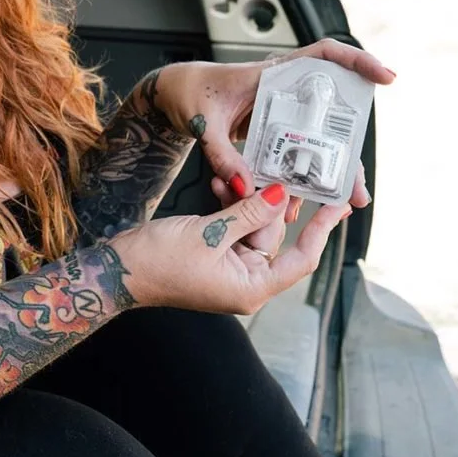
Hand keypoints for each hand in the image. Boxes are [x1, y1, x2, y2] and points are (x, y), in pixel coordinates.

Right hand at [105, 183, 349, 314]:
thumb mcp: (210, 233)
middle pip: (274, 237)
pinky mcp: (213, 255)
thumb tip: (282, 195)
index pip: (301, 258)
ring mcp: (228, 269)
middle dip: (269, 202)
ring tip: (230, 175)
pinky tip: (220, 183)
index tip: (338, 205)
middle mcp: (245, 281)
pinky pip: (232, 227)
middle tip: (274, 168)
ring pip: (251, 226)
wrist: (119, 269)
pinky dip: (228, 206)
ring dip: (243, 200)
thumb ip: (249, 213)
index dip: (321, 230)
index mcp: (252, 288)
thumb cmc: (160, 260)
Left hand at [151, 39, 392, 219]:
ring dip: (332, 172)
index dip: (358, 61)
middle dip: (350, 153)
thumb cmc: (188, 94)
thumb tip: (244, 187)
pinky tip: (300, 202)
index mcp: (272, 75)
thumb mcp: (202, 123)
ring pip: (318, 140)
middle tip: (359, 188)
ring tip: (345, 202)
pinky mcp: (272, 132)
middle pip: (331, 116)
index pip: (325, 55)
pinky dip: (301, 177)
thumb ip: (221, 154)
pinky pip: (296, 154)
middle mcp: (284, 92)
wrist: (173, 97)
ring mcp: (281, 113)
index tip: (385, 77)